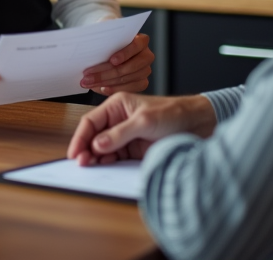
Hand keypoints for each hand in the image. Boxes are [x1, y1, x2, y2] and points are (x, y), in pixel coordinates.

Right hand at [66, 93, 215, 166]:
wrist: (197, 124)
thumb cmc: (173, 114)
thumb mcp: (144, 121)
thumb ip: (120, 134)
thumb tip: (98, 144)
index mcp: (117, 106)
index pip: (91, 122)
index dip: (80, 137)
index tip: (75, 152)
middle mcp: (118, 120)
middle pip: (94, 136)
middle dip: (86, 149)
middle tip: (81, 163)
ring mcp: (126, 136)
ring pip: (103, 149)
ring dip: (96, 158)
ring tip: (90, 168)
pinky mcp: (134, 150)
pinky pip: (116, 157)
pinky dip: (108, 163)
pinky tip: (104, 168)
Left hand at [80, 33, 153, 94]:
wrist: (109, 49)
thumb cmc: (109, 40)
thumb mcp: (106, 32)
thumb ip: (104, 35)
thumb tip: (93, 45)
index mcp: (141, 40)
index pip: (136, 45)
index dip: (125, 53)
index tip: (112, 60)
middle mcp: (146, 55)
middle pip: (130, 66)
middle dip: (107, 72)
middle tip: (88, 75)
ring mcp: (145, 70)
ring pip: (127, 78)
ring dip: (106, 81)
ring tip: (89, 82)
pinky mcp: (141, 82)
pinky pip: (129, 88)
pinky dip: (114, 89)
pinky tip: (102, 88)